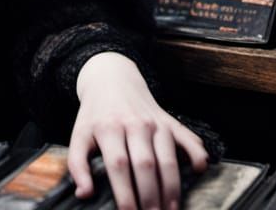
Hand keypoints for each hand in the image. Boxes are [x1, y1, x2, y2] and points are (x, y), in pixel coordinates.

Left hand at [69, 52, 208, 209]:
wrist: (110, 78)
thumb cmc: (95, 114)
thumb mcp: (79, 133)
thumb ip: (77, 164)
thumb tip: (83, 194)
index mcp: (108, 127)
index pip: (119, 165)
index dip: (125, 193)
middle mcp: (134, 124)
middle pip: (145, 165)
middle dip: (150, 197)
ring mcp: (155, 122)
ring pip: (168, 158)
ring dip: (171, 189)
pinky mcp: (170, 121)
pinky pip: (188, 139)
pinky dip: (196, 156)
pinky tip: (198, 172)